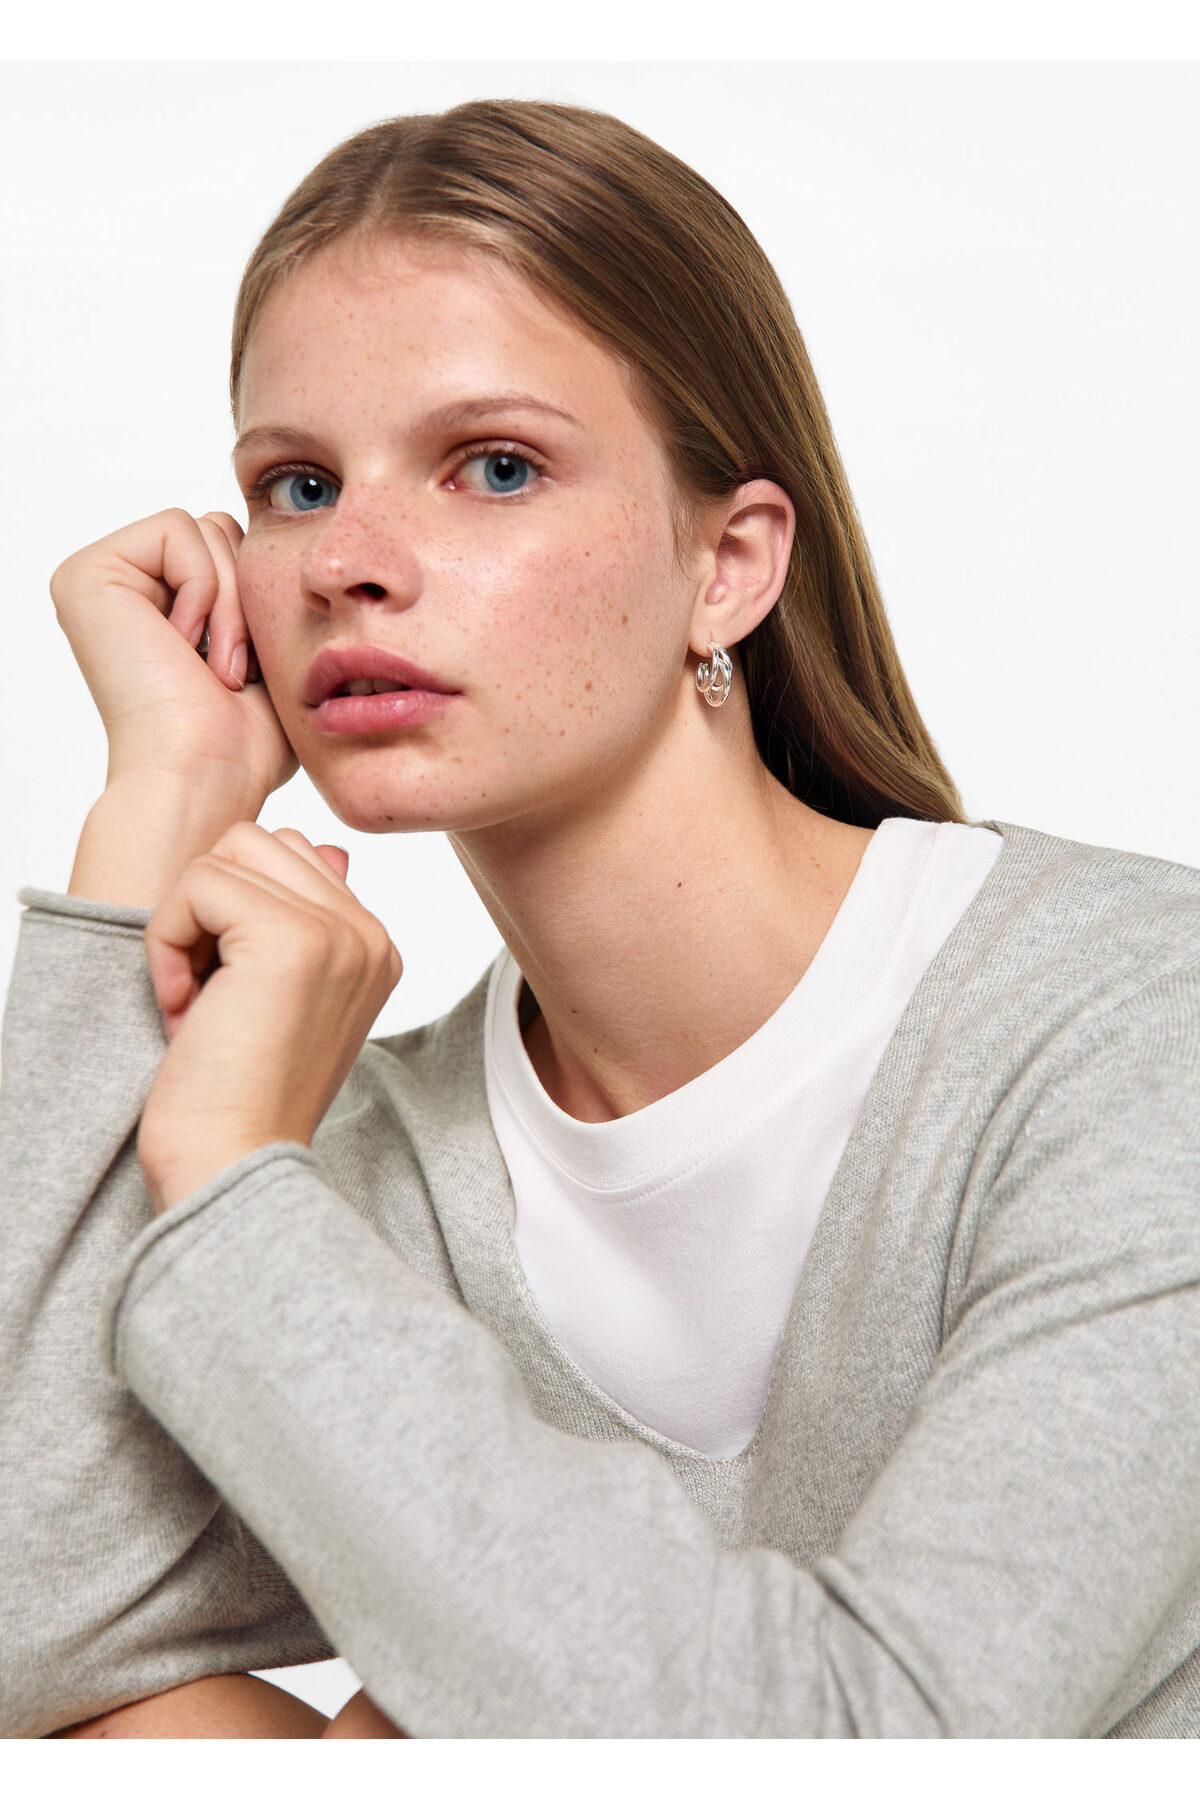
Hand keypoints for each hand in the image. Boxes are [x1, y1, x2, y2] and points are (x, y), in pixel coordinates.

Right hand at [51, 507, 297, 806]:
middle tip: (229, 672)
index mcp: (155, 606)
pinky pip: (180, 529)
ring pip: (207, 529)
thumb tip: (283, 547)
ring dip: (231, 606)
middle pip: (221, 532)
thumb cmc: (241, 743)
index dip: (259, 603)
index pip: (233, 550)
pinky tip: (185, 650)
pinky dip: (207, 591)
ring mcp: (98, 580)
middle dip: (246, 600)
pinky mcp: (88, 574)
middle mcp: (120, 589)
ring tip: (214, 669)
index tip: (243, 672)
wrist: (206, 777)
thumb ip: (259, 597)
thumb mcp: (267, 656)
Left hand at [136, 823, 402, 1213]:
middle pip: (258, 843)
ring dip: (186, 923)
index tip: (228, 998)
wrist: (233, 1165)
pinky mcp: (290, 940)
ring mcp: (337, 933)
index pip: (291, 858)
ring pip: (228, 854)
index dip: (231, 915)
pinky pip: (199, 885)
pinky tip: (183, 1008)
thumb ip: (301, 919)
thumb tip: (326, 847)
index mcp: (374, 947)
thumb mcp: (280, 1000)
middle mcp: (369, 934)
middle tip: (205, 995)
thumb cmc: (241, 1099)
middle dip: (208, 909)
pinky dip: (166, 943)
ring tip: (195, 999)